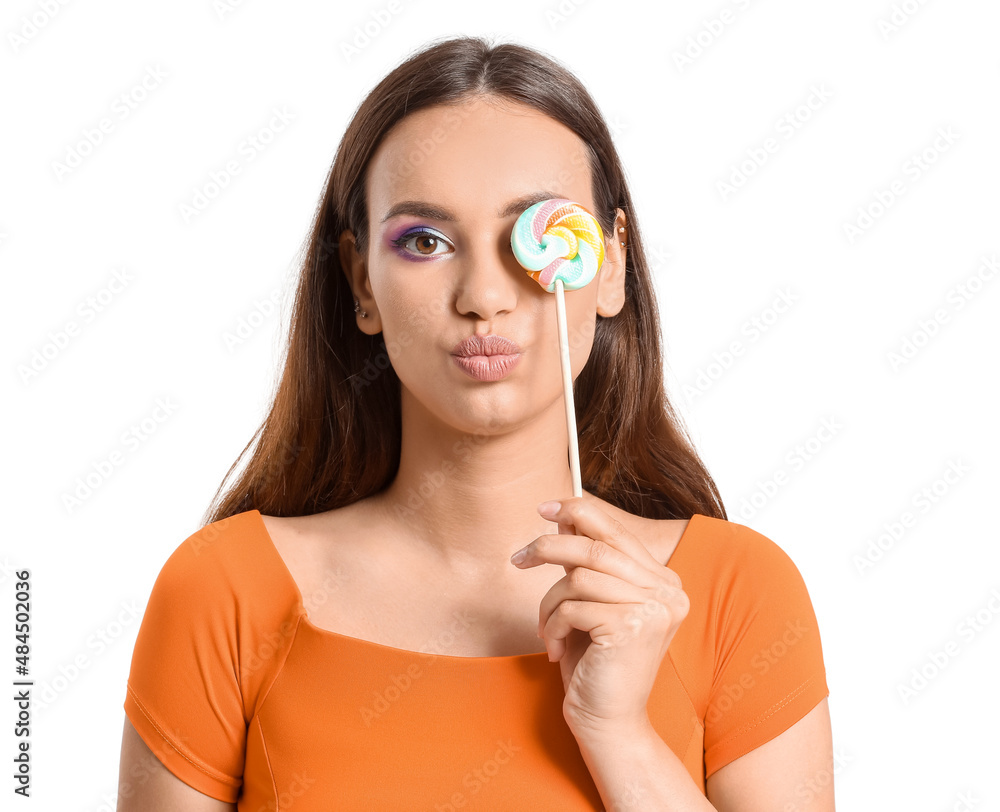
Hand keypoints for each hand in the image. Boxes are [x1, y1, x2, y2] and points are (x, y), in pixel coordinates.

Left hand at [509, 493, 689, 737]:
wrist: (608, 722)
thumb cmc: (596, 665)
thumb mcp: (588, 604)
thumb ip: (584, 563)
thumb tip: (563, 516)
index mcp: (663, 581)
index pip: (617, 531)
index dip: (579, 512)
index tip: (544, 509)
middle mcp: (668, 591)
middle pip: (595, 547)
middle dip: (549, 547)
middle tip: (518, 558)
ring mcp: (654, 608)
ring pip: (579, 576)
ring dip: (549, 603)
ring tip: (547, 628)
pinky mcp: (632, 626)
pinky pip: (574, 605)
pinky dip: (554, 626)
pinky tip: (557, 649)